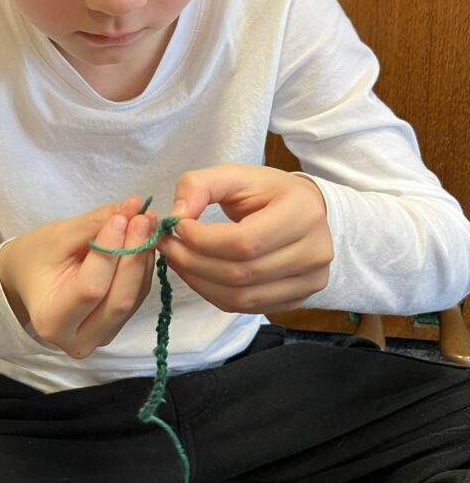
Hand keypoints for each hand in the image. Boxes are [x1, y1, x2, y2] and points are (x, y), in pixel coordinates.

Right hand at [0, 196, 158, 357]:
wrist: (30, 279)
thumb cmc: (36, 257)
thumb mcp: (58, 236)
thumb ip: (96, 222)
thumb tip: (133, 206)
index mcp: (52, 320)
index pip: (91, 289)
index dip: (110, 251)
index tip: (121, 217)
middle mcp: (78, 339)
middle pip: (119, 300)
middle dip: (134, 255)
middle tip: (142, 217)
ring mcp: (100, 337)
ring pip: (133, 298)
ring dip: (143, 258)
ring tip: (145, 221)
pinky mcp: (115, 328)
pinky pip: (137, 298)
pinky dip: (142, 267)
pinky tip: (144, 239)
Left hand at [156, 164, 332, 313]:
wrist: (304, 212)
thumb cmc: (267, 192)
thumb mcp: (234, 175)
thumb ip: (199, 186)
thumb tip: (175, 217)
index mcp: (302, 214)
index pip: (245, 241)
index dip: (203, 240)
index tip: (176, 228)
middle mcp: (314, 252)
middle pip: (241, 273)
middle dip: (193, 262)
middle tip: (167, 247)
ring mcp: (310, 282)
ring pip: (241, 297)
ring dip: (199, 282)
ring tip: (178, 260)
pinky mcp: (297, 300)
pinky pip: (245, 308)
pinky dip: (213, 294)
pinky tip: (198, 274)